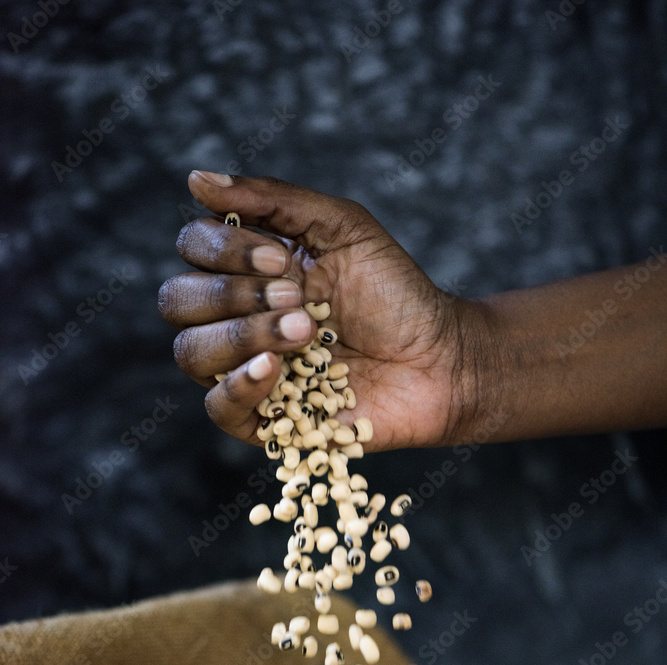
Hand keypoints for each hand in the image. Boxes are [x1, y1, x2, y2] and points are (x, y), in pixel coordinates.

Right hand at [158, 172, 484, 450]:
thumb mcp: (342, 226)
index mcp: (248, 270)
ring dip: (242, 335)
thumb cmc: (396, 292)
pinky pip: (217, 408)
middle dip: (233, 293)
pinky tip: (276, 367)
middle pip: (178, 301)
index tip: (284, 261)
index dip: (225, 251)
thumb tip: (196, 179)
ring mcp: (246, 370)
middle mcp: (237, 318)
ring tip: (304, 332)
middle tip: (297, 297)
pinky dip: (238, 384)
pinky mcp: (264, 420)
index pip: (192, 250)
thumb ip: (272, 200)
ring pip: (191, 352)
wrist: (440, 359)